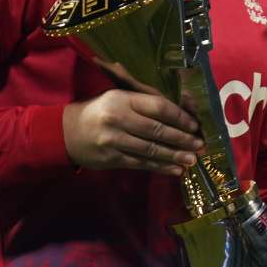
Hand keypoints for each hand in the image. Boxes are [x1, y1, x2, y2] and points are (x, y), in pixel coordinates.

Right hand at [62, 88, 204, 175]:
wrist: (66, 132)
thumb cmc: (98, 110)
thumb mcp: (117, 96)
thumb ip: (143, 101)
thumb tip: (180, 107)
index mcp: (122, 99)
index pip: (157, 107)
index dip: (179, 116)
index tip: (195, 125)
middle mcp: (118, 119)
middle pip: (157, 130)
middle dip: (181, 139)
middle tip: (200, 146)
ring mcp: (114, 141)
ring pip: (150, 150)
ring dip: (174, 156)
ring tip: (192, 160)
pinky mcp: (112, 159)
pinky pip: (141, 164)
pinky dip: (160, 167)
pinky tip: (175, 170)